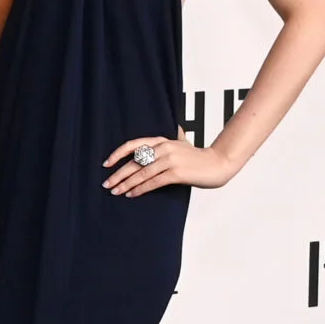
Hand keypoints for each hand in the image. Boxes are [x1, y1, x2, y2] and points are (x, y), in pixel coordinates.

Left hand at [102, 135, 237, 197]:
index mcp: (162, 140)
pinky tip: (132, 194)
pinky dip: (140, 189)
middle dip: (118, 174)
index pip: (134, 144)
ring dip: (126, 184)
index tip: (106, 164)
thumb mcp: (183, 143)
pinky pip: (153, 182)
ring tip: (115, 192)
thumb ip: (174, 137)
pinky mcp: (176, 173)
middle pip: (134, 161)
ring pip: (142, 173)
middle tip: (106, 184)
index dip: (118, 154)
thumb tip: (175, 129)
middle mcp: (164, 148)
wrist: (218, 163)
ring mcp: (170, 160)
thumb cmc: (199, 156)